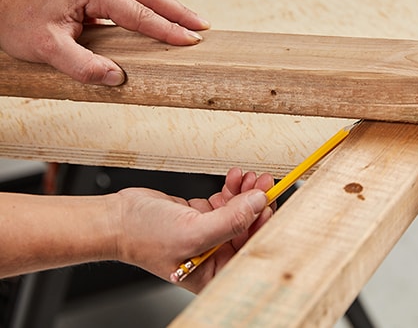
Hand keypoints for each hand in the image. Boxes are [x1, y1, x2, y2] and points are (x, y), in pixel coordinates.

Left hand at [0, 0, 209, 85]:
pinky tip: (163, 18)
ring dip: (170, 7)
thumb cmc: (19, 22)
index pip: (139, 13)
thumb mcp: (47, 49)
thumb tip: (117, 77)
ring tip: (193, 22)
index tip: (189, 41)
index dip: (166, 29)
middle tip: (203, 27)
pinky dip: (154, 8)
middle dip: (179, 12)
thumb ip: (82, 65)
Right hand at [113, 167, 273, 292]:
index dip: (264, 225)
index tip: (269, 203)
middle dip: (257, 203)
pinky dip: (233, 189)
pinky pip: (227, 201)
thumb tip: (258, 204)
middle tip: (264, 182)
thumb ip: (230, 220)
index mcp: (214, 271)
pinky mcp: (203, 216)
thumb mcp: (193, 231)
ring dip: (246, 192)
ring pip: (240, 210)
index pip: (251, 249)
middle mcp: (214, 254)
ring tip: (248, 176)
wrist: (117, 218)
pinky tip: (234, 178)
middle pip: (249, 227)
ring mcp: (209, 234)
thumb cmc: (144, 237)